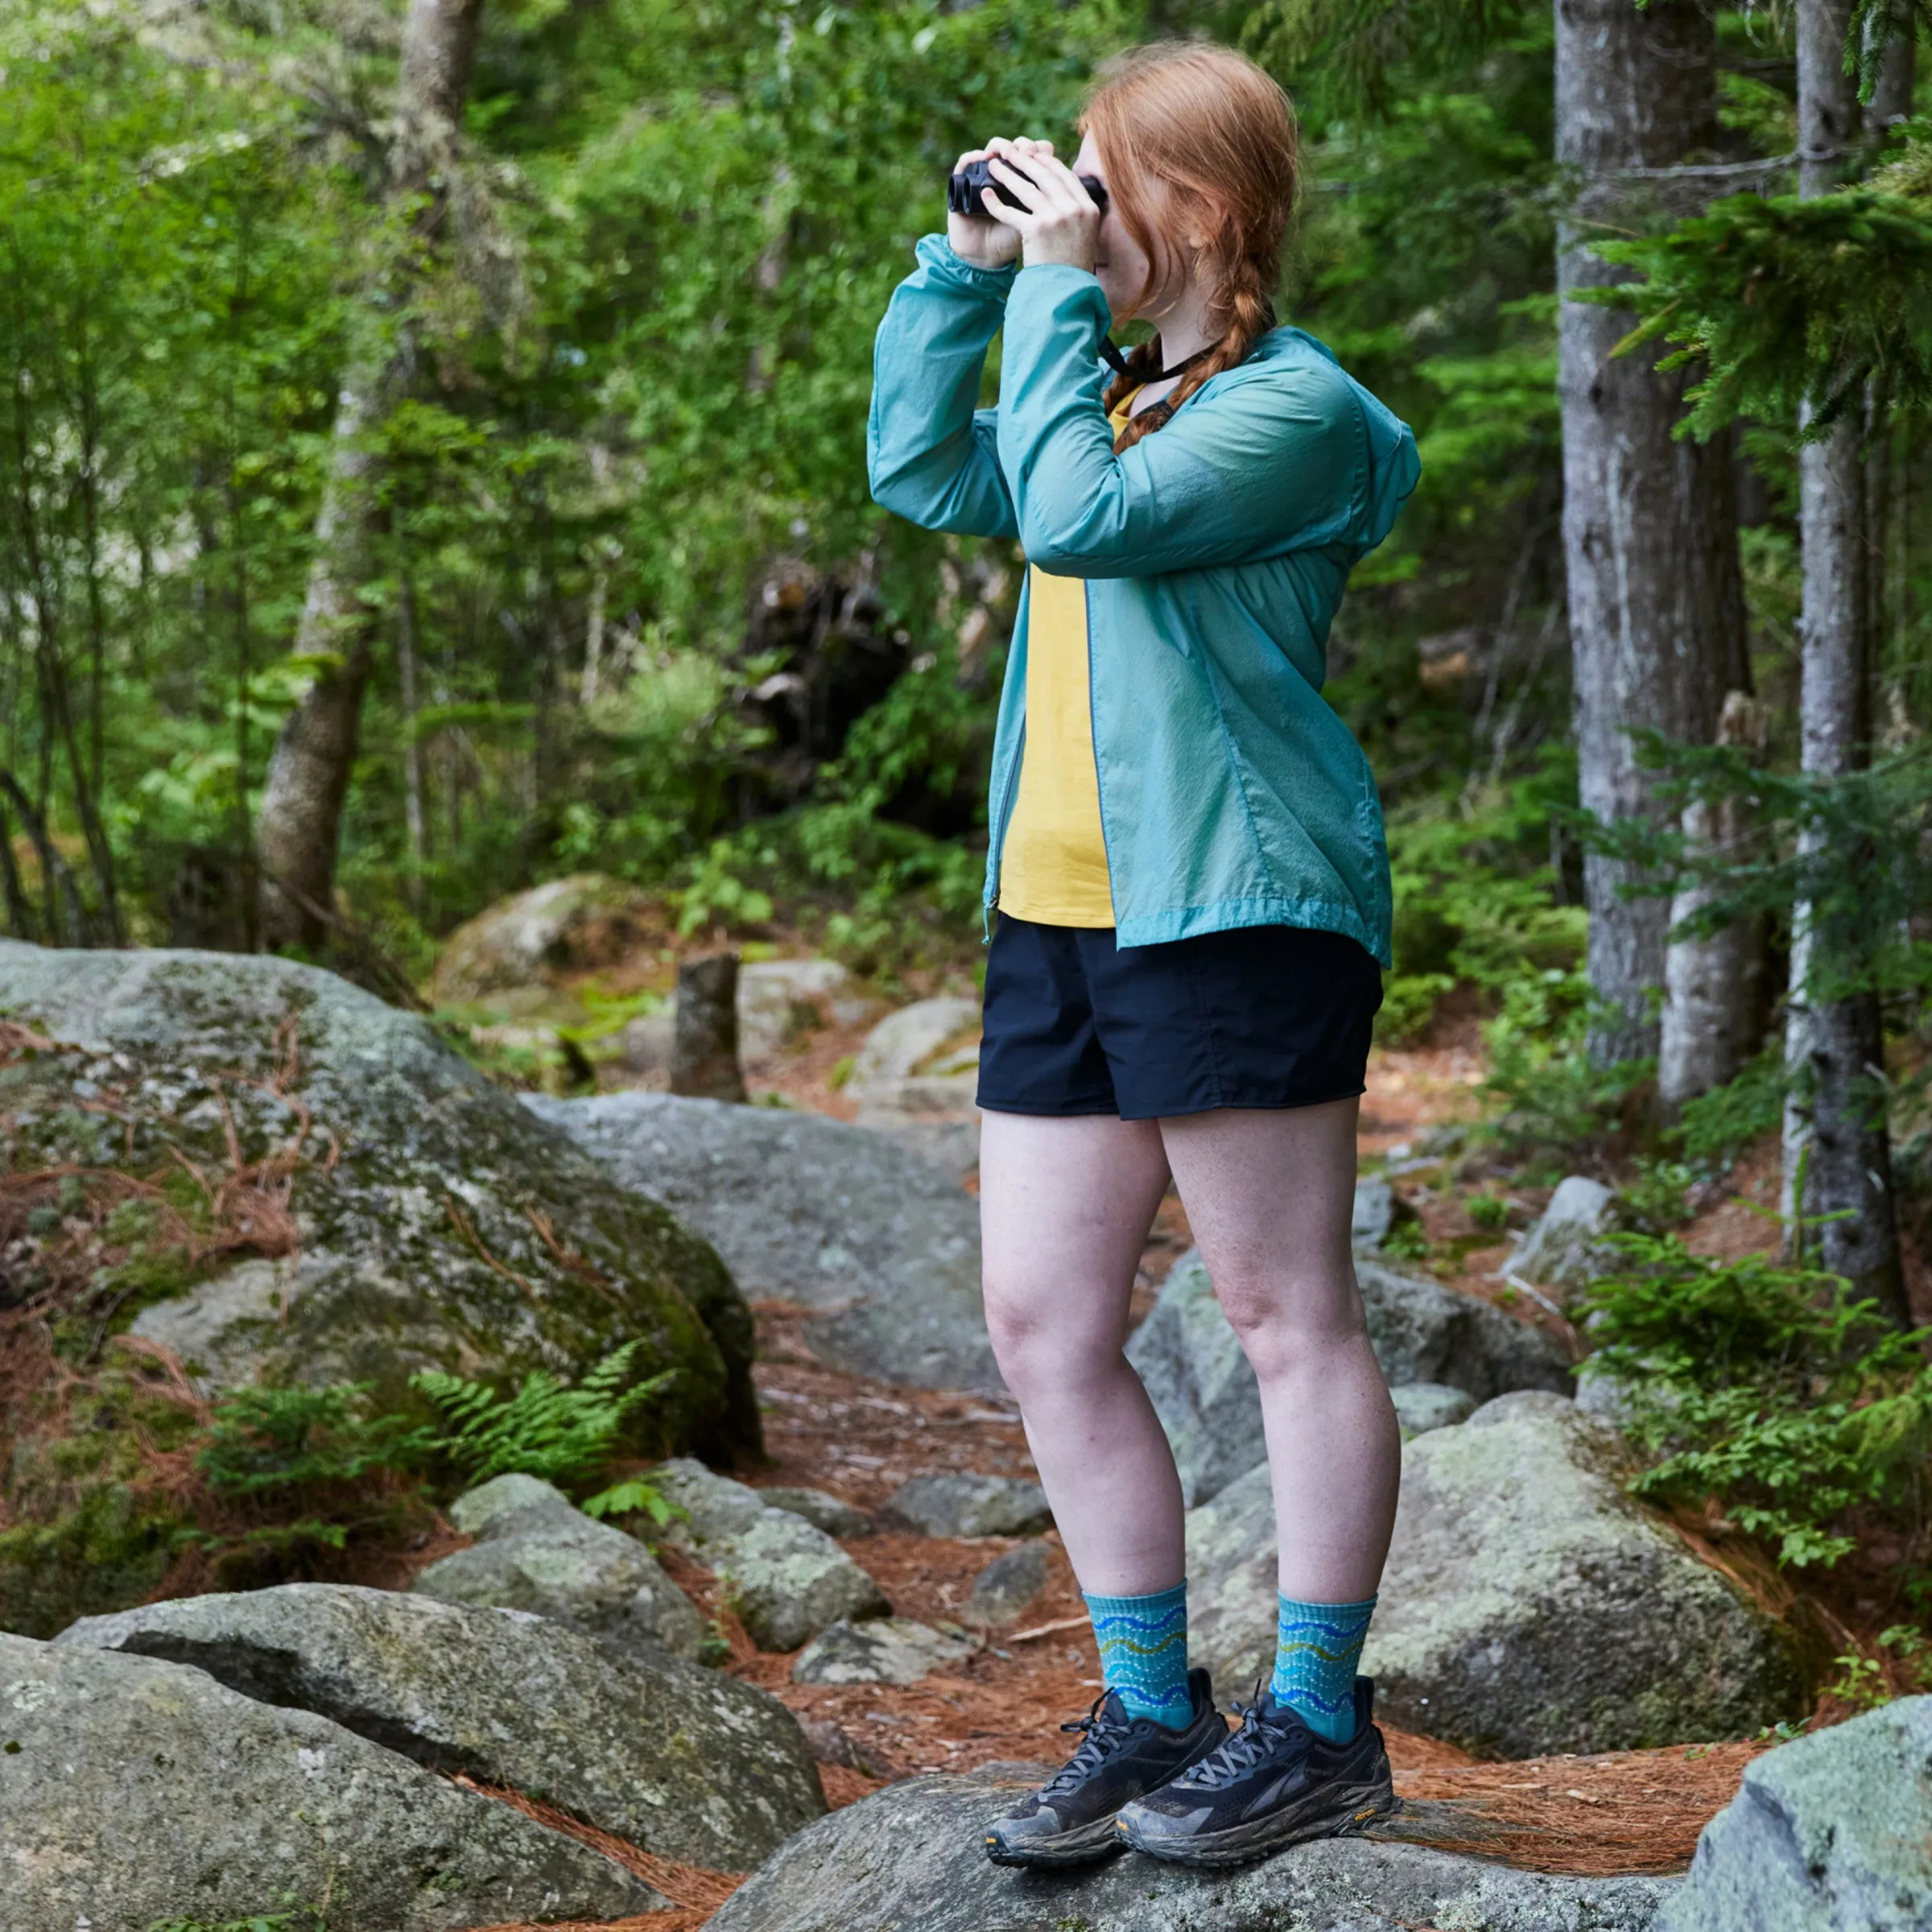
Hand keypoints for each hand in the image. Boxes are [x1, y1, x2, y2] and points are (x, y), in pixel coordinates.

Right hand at [945, 137, 1055, 269]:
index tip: (1045, 152)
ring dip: (1000, 147)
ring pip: (993, 149)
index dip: (1039, 151)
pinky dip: (972, 158)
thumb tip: (1084, 188)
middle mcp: (1006, 172)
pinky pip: (966, 164)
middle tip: (1025, 149)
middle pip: (1015, 147)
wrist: (983, 259)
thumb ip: (1055, 205)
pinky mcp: (963, 183)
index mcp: (1026, 179)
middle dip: (1022, 148)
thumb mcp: (1037, 223)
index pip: (1035, 154)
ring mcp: (984, 175)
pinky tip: (980, 158)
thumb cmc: (1013, 243)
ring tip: (1005, 151)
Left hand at [984, 146, 1099, 273]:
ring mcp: (1055, 218)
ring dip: (1007, 174)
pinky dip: (996, 203)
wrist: (1067, 291)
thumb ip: (1077, 213)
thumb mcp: (1086, 235)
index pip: (1066, 176)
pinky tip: (986, 194)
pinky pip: (1011, 211)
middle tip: (1009, 151)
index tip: (1035, 155)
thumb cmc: (1073, 267)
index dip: (1048, 162)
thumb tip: (1064, 195)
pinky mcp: (1036, 230)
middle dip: (1024, 160)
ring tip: (993, 165)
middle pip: (1045, 176)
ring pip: (1027, 189)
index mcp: (1088, 207)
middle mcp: (1074, 209)